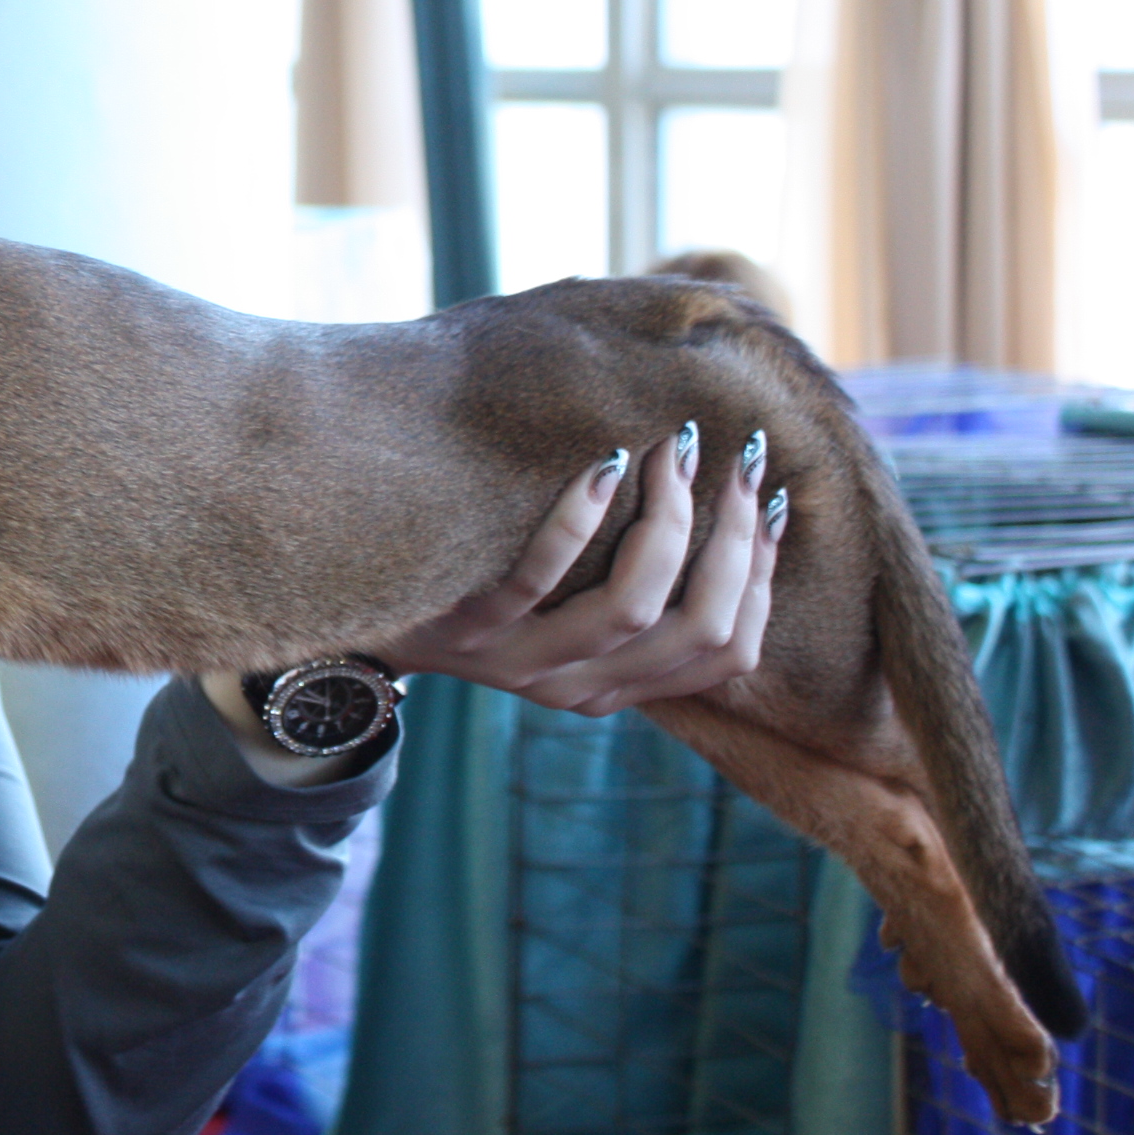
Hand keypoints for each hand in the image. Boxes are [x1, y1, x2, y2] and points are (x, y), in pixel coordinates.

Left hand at [389, 425, 782, 717]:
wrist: (363, 610)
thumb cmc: (480, 583)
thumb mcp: (561, 601)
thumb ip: (629, 576)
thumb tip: (721, 496)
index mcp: (616, 682)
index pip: (729, 649)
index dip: (762, 574)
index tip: (770, 498)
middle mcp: (578, 683)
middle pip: (696, 627)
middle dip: (730, 539)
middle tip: (730, 457)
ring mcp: (519, 663)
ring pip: (631, 609)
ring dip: (665, 522)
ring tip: (669, 451)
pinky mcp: (464, 630)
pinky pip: (534, 581)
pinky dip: (576, 521)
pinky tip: (598, 463)